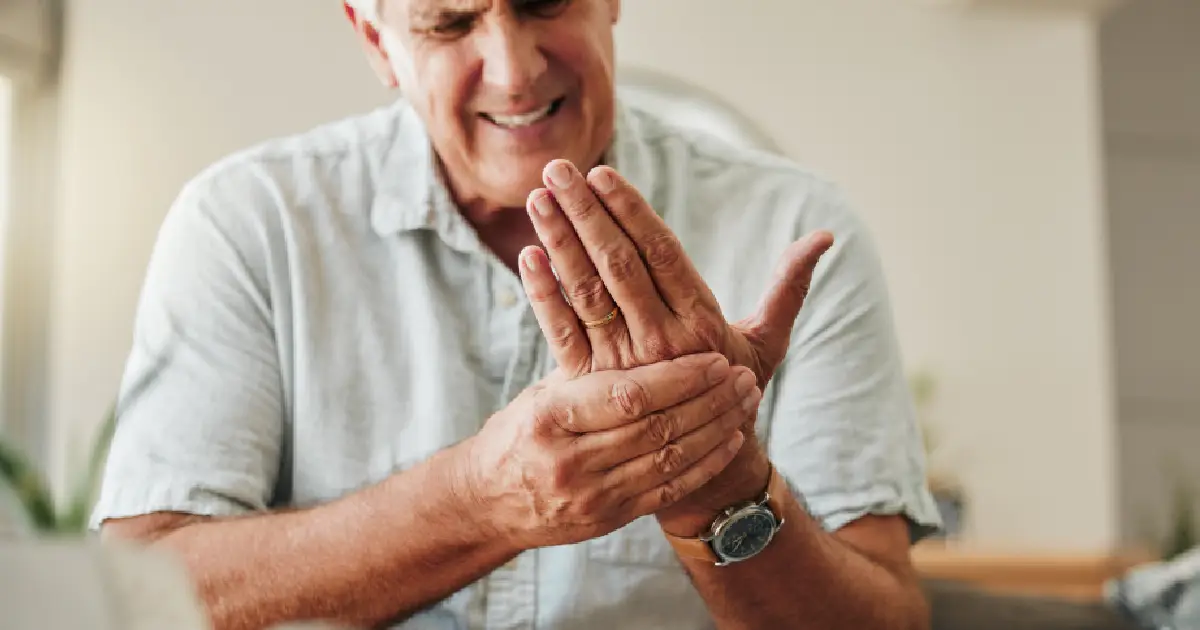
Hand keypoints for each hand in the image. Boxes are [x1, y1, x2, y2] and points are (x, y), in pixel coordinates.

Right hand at [463, 353, 759, 551]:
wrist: (488, 501)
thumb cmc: (521, 431)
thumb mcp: (544, 392)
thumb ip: (590, 366)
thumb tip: (633, 309)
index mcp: (552, 416)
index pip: (627, 396)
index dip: (678, 378)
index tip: (713, 359)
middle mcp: (570, 459)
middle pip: (656, 428)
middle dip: (707, 401)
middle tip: (741, 376)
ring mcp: (590, 495)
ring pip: (669, 460)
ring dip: (715, 428)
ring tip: (744, 401)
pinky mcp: (607, 519)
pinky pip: (667, 491)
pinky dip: (704, 464)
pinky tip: (729, 439)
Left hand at [519, 160, 834, 420]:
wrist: (703, 473)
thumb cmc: (735, 394)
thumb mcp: (767, 343)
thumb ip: (789, 287)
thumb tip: (826, 237)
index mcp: (702, 324)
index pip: (661, 255)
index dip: (631, 213)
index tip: (604, 175)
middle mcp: (661, 343)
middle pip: (618, 267)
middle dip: (586, 214)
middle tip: (559, 169)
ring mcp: (624, 366)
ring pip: (588, 294)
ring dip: (560, 243)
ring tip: (538, 199)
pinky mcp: (593, 388)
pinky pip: (564, 335)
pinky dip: (544, 296)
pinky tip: (528, 258)